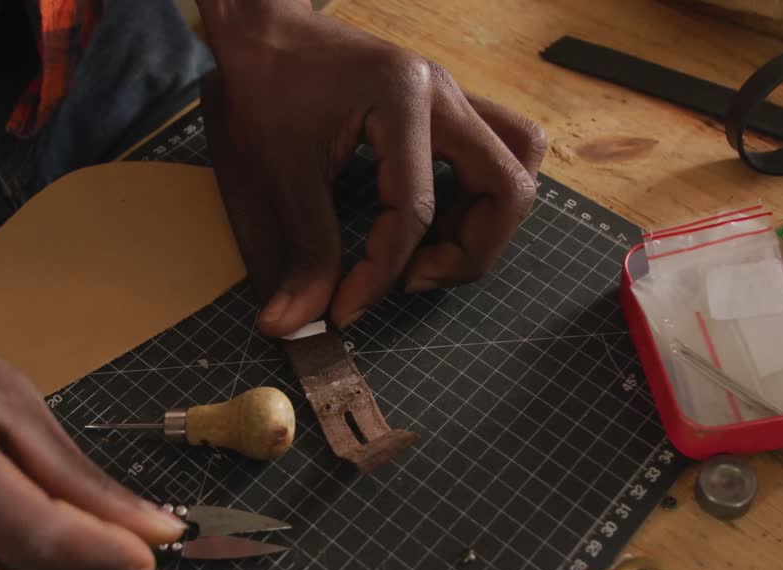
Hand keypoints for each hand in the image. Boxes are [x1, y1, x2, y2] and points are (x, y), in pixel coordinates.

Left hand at [198, 0, 545, 336]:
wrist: (263, 30)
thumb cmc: (264, 90)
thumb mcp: (274, 175)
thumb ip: (298, 254)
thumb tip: (290, 326)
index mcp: (400, 100)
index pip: (414, 209)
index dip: (382, 275)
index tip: (346, 310)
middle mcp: (441, 93)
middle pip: (507, 183)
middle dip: (470, 251)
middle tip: (413, 279)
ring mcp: (452, 96)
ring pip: (519, 158)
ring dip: (486, 221)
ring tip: (428, 251)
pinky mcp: (447, 106)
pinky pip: (497, 149)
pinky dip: (476, 195)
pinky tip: (429, 222)